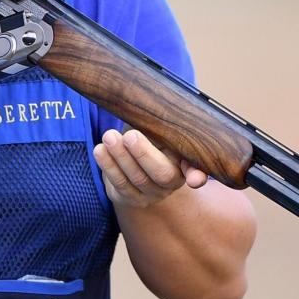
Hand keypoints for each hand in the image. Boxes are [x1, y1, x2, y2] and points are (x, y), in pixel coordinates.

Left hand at [93, 128, 208, 207]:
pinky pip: (119, 184)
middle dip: (144, 154)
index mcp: (184, 163)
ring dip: (121, 157)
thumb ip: (160, 123)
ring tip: (109, 137)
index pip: (196, 170)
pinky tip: (100, 151)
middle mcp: (171, 182)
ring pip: (137, 179)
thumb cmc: (149, 139)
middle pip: (161, 174)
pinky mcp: (130, 198)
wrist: (133, 163)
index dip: (198, 175)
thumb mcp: (157, 130)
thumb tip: (151, 99)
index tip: (195, 179)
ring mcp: (151, 194)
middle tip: (130, 135)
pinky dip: (108, 166)